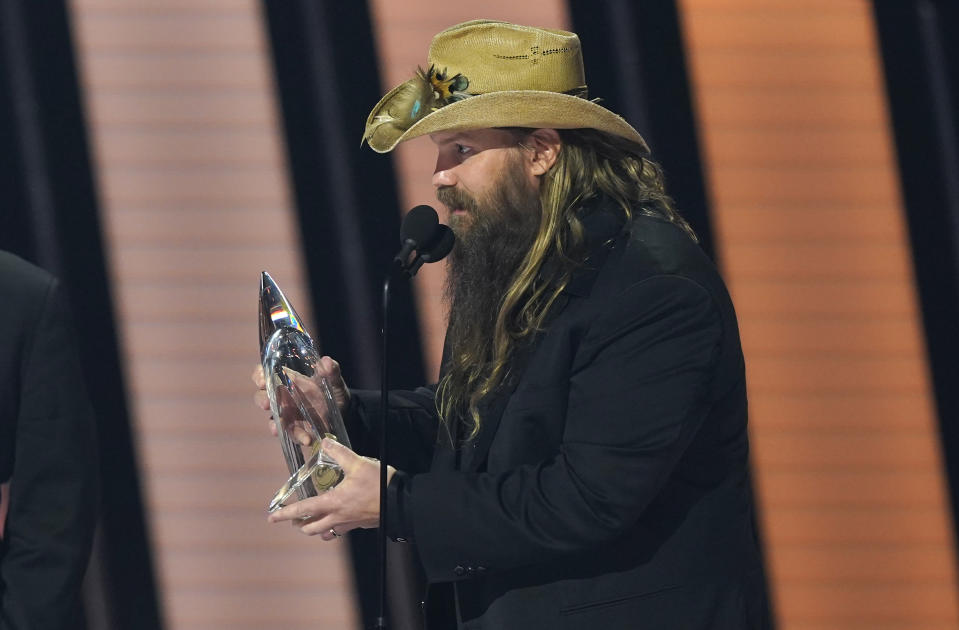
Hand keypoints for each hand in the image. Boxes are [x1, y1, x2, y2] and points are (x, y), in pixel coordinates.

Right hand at [252, 356, 350, 437]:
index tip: (262, 381)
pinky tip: (305, 439)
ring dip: (274, 424)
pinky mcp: (297, 429)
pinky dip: (297, 437)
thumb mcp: (334, 379)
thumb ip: (332, 370)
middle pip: (262, 397)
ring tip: (277, 427)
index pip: (265, 374)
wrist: (345, 410)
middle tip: (266, 404)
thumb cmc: (334, 390)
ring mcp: (288, 414)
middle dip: (261, 400)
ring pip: (273, 419)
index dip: (259, 376)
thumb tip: (327, 362)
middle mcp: (283, 397)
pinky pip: (292, 434)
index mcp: (288, 380)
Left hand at [267, 438, 395, 539]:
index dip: (285, 513)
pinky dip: (334, 528)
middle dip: (300, 524)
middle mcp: (338, 517)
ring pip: (326, 533)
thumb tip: (326, 442)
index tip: (272, 517)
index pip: (303, 509)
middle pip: (311, 528)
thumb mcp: (358, 464)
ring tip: (312, 523)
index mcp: (333, 502)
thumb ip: (340, 453)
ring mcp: (349, 523)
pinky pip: (342, 530)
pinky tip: (337, 520)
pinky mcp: (360, 524)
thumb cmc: (379, 483)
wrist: (401, 501)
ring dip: (316, 529)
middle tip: (292, 518)